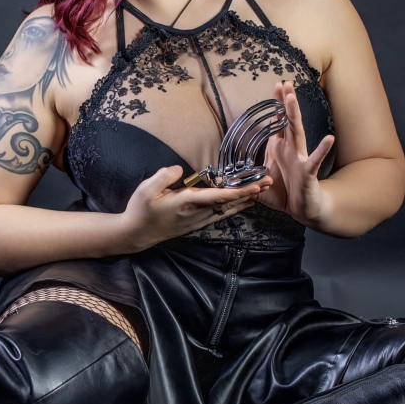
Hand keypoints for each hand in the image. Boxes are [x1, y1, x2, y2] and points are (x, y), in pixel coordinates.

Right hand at [119, 165, 271, 250]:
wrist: (136, 233)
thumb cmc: (140, 210)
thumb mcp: (146, 189)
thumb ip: (164, 176)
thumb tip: (181, 170)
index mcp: (187, 202)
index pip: (219, 196)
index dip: (239, 191)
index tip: (255, 186)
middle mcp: (197, 213)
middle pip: (229, 202)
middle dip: (249, 193)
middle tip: (268, 183)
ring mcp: (197, 220)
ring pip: (227, 209)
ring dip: (244, 200)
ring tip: (261, 192)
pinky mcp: (196, 223)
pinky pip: (220, 215)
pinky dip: (233, 208)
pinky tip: (242, 205)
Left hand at [254, 80, 334, 225]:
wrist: (303, 209)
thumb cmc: (283, 193)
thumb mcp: (258, 185)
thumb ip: (243, 180)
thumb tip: (224, 180)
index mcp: (278, 148)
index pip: (276, 122)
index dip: (275, 105)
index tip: (276, 85)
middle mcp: (290, 149)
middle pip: (287, 121)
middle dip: (285, 102)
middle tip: (285, 83)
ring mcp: (300, 158)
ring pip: (298, 132)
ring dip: (295, 115)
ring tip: (293, 98)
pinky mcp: (308, 172)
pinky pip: (315, 160)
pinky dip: (322, 150)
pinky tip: (329, 139)